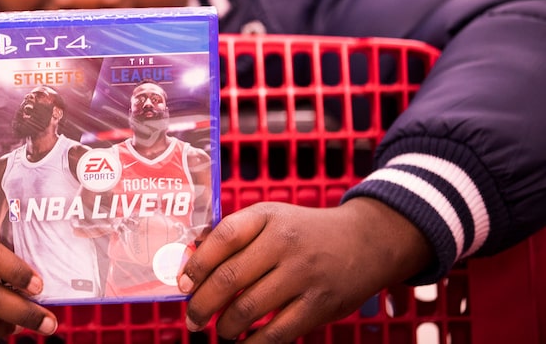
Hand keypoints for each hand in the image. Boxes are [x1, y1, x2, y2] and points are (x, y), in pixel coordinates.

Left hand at [177, 198, 432, 341]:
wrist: (365, 241)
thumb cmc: (303, 231)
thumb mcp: (271, 217)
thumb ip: (233, 233)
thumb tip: (188, 259)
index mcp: (267, 217)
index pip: (223, 237)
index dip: (197, 264)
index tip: (182, 284)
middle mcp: (284, 242)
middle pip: (230, 277)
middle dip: (202, 304)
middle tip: (192, 318)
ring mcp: (303, 274)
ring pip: (249, 308)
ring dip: (225, 326)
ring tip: (219, 330)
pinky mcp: (320, 304)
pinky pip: (277, 332)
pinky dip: (254, 343)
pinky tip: (244, 342)